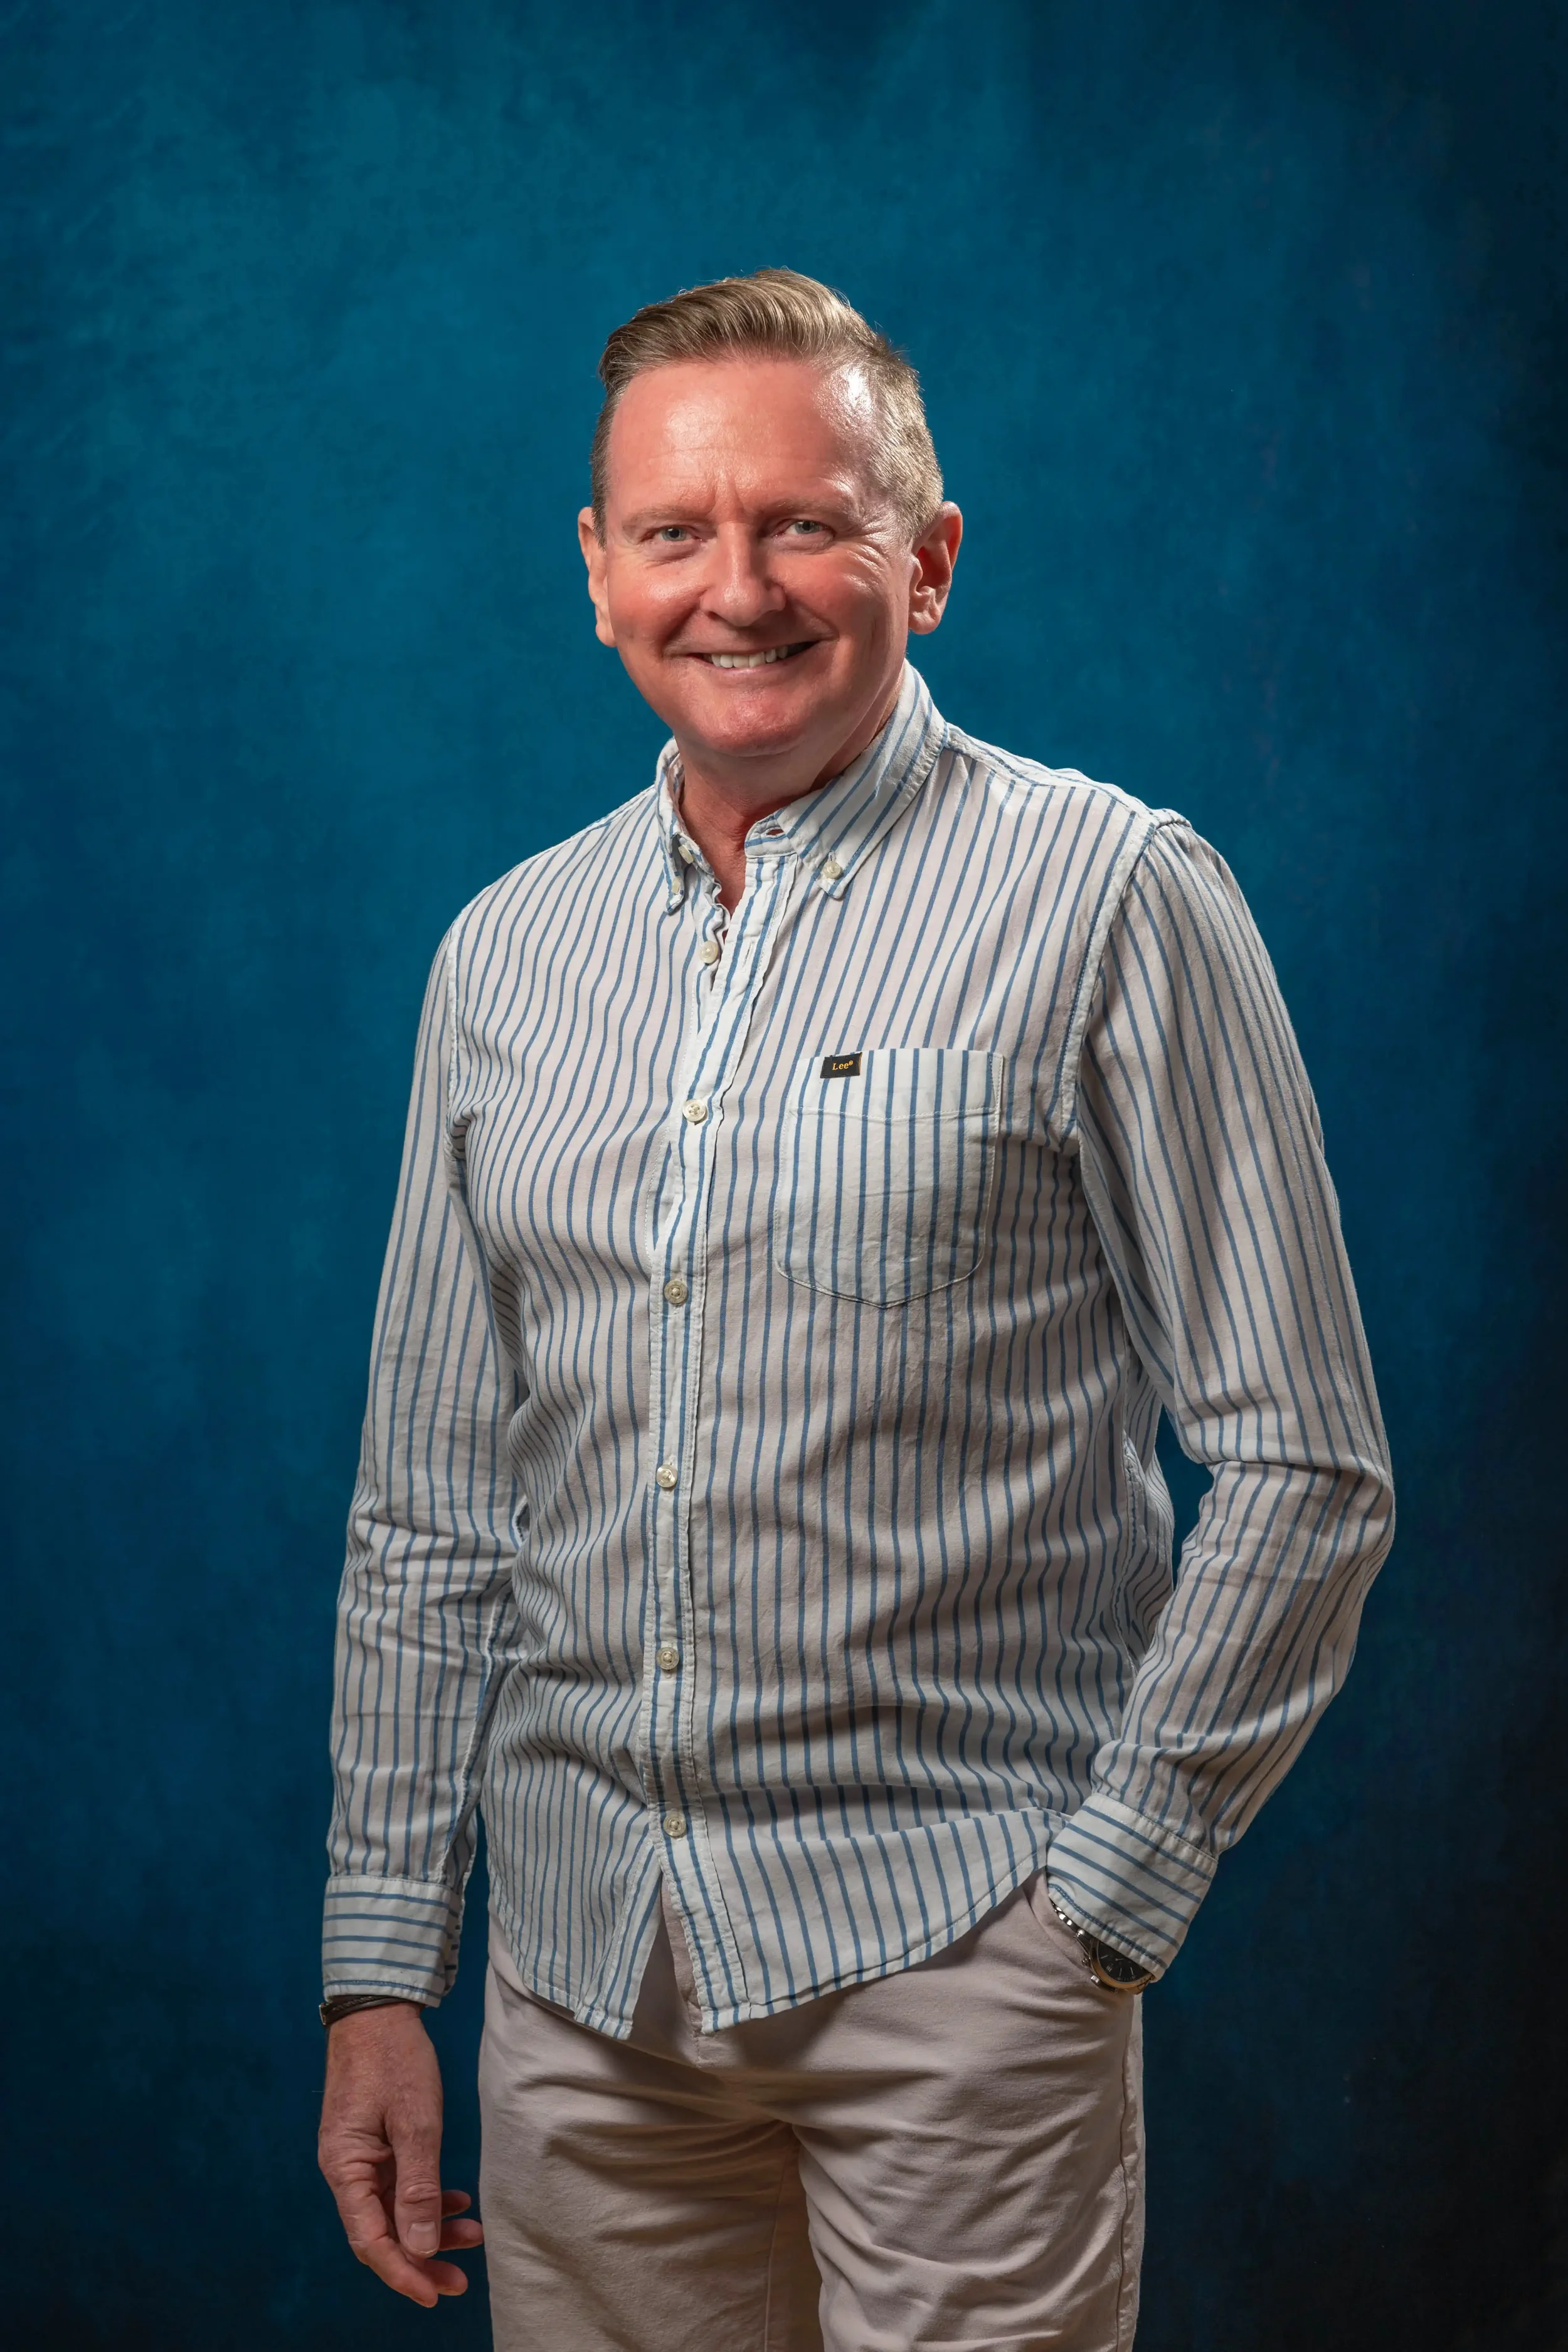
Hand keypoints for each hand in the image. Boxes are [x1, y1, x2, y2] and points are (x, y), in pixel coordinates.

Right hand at [318, 2001, 482, 2305]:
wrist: (378, 2009)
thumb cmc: (394, 2058)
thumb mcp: (416, 2122)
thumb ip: (418, 2186)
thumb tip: (420, 2247)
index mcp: (344, 2168)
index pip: (370, 2240)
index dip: (402, 2273)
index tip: (433, 2294)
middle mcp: (345, 2170)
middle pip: (381, 2233)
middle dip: (420, 2259)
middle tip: (460, 2280)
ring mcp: (359, 2158)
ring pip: (393, 2211)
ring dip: (429, 2228)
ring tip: (473, 2234)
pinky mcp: (374, 2144)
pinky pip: (398, 2186)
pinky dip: (427, 2197)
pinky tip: (457, 2199)